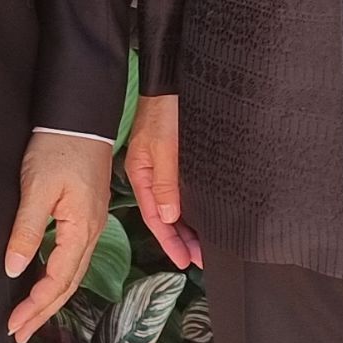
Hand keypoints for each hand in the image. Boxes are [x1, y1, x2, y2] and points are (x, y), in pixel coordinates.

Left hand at [4, 132, 113, 342]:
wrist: (80, 117)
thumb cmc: (60, 146)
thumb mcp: (37, 187)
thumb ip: (27, 230)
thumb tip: (15, 267)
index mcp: (82, 228)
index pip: (58, 279)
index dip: (35, 305)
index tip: (14, 324)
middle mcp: (92, 231)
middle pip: (68, 284)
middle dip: (43, 312)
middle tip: (20, 334)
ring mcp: (92, 224)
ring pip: (73, 273)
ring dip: (51, 298)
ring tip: (30, 319)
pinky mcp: (86, 215)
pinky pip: (74, 257)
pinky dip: (58, 277)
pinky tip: (45, 282)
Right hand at [123, 93, 202, 269]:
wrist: (170, 82)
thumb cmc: (164, 110)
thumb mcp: (165, 147)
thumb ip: (166, 183)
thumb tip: (168, 217)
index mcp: (141, 174)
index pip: (154, 217)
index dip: (169, 241)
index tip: (184, 261)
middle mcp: (149, 175)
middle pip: (163, 216)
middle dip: (179, 240)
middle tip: (199, 260)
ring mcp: (159, 168)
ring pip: (172, 206)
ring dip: (185, 228)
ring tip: (201, 247)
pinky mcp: (171, 159)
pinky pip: (177, 192)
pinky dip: (187, 209)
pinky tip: (198, 218)